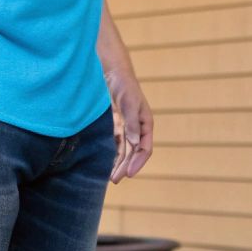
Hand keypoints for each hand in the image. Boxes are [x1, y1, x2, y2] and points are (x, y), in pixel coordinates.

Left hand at [104, 68, 152, 182]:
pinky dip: (112, 153)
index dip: (137, 162)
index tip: (128, 174)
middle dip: (125, 166)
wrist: (113, 71)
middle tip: (115, 180)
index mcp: (146, 124)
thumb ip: (132, 123)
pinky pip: (116, 143)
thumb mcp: (129, 103)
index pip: (145, 149)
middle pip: (134, 152)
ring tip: (110, 177)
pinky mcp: (116, 124)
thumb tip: (134, 143)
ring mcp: (127, 126)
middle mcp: (138, 127)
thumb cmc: (124, 85)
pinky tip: (106, 163)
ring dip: (119, 163)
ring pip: (125, 150)